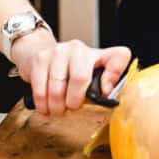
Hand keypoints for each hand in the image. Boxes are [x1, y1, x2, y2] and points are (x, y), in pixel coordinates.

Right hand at [12, 31, 130, 116]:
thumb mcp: (90, 78)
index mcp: (98, 54)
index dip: (115, 74)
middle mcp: (79, 48)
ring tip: (57, 109)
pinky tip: (46, 106)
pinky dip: (43, 105)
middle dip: (74, 101)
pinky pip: (41, 90)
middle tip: (71, 107)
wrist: (39, 52)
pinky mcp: (40, 59)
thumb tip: (106, 96)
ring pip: (57, 88)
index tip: (105, 92)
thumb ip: (102, 87)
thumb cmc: (69, 71)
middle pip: (80, 77)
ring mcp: (58, 51)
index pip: (119, 56)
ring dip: (56, 107)